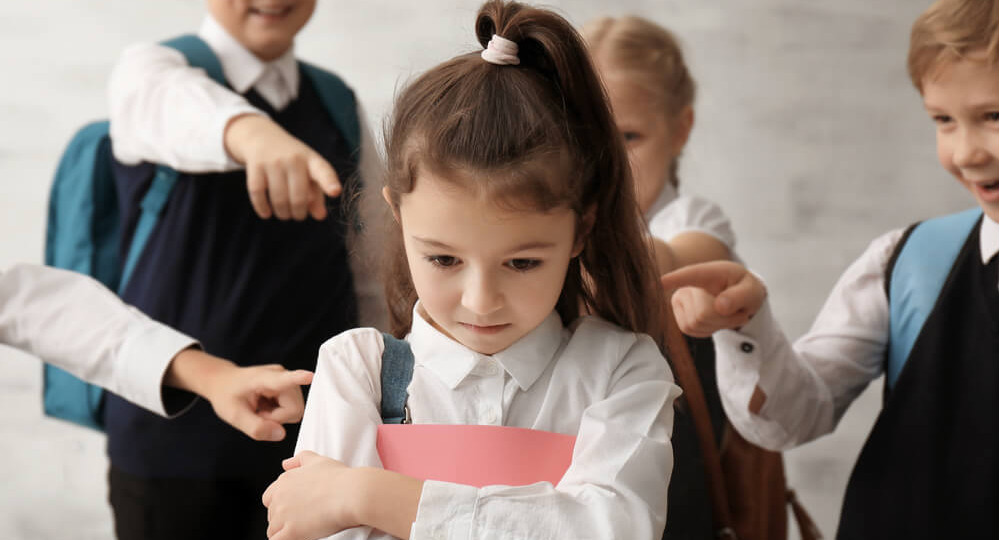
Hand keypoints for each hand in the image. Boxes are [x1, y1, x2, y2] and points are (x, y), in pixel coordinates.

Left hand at [205, 363, 312, 440]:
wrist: (223, 382)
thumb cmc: (226, 396)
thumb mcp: (234, 416)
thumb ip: (256, 427)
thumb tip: (281, 434)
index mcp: (264, 378)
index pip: (285, 379)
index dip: (299, 378)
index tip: (310, 376)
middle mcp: (281, 375)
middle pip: (295, 409)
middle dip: (277, 419)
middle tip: (258, 414)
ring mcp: (287, 380)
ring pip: (295, 411)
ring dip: (277, 417)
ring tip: (260, 409)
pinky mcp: (290, 386)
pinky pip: (292, 409)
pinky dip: (278, 414)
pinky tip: (265, 406)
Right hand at [224, 114, 340, 220]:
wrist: (262, 137)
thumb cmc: (292, 161)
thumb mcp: (308, 172)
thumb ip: (317, 195)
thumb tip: (320, 216)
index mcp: (312, 160)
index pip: (323, 171)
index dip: (329, 182)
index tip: (335, 192)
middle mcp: (294, 159)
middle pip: (298, 196)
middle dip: (299, 213)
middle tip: (299, 216)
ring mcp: (273, 161)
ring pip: (279, 198)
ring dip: (283, 213)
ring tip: (285, 215)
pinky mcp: (255, 166)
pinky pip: (258, 193)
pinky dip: (262, 207)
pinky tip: (267, 213)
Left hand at [262, 451, 362, 539]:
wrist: (351, 494)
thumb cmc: (339, 478)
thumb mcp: (318, 461)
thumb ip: (299, 460)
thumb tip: (285, 464)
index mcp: (284, 481)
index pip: (269, 498)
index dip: (281, 504)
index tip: (294, 508)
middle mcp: (280, 497)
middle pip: (271, 514)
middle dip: (283, 518)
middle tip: (302, 519)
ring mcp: (284, 515)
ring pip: (273, 530)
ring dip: (284, 531)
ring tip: (303, 530)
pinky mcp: (291, 532)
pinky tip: (296, 538)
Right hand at [659, 260, 765, 336]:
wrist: (738, 298)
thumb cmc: (744, 289)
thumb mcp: (752, 290)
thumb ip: (740, 296)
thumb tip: (720, 306)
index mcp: (707, 273)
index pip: (688, 275)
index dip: (673, 279)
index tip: (660, 281)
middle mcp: (687, 285)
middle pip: (703, 313)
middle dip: (725, 319)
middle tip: (739, 312)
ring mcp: (680, 301)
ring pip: (697, 324)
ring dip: (719, 325)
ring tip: (727, 314)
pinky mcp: (679, 317)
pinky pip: (693, 332)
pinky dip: (710, 331)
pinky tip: (717, 321)